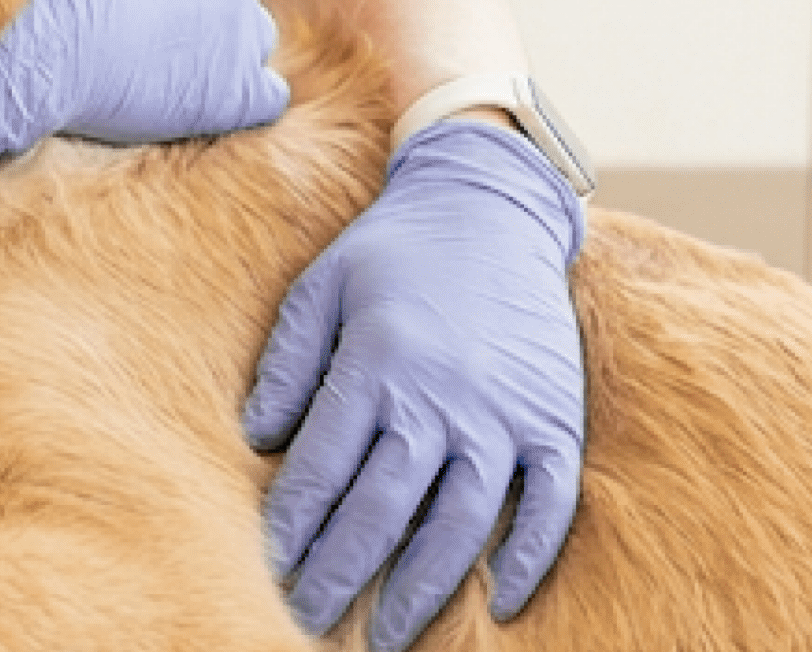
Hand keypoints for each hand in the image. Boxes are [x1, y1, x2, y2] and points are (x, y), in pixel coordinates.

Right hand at [0, 0, 287, 170]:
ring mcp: (242, 31)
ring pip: (253, 40)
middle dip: (196, 15)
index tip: (133, 0)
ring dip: (221, 55)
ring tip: (166, 74)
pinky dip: (238, 102)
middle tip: (139, 40)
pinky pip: (266, 97)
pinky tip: (196, 107)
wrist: (37, 40)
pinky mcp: (238, 92)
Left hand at [242, 121, 587, 650]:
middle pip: (384, 511)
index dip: (294, 527)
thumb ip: (288, 362)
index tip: (266, 570)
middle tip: (309, 620)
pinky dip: (526, 558)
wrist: (493, 203)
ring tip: (388, 633)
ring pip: (461, 524)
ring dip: (423, 587)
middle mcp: (442, 396)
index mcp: (377, 363)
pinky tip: (496, 600)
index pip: (324, 469)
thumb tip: (256, 437)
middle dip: (341, 574)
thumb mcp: (321, 286)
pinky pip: (549, 506)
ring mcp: (505, 414)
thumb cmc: (393, 249)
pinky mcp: (555, 420)